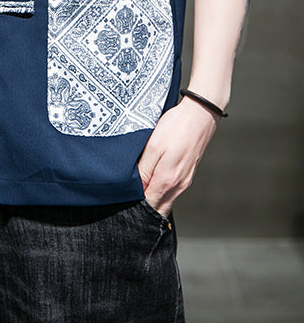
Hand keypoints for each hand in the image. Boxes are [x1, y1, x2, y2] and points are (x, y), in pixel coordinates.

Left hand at [137, 96, 219, 217]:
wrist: (200, 114)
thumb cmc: (177, 127)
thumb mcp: (153, 146)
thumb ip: (144, 171)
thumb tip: (136, 190)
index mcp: (167, 180)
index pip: (149, 206)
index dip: (135, 207)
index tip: (124, 201)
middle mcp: (178, 185)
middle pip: (159, 208)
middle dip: (144, 209)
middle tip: (128, 199)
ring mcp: (185, 181)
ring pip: (166, 200)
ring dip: (153, 200)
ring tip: (138, 190)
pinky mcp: (188, 174)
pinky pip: (173, 191)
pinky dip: (161, 192)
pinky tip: (152, 181)